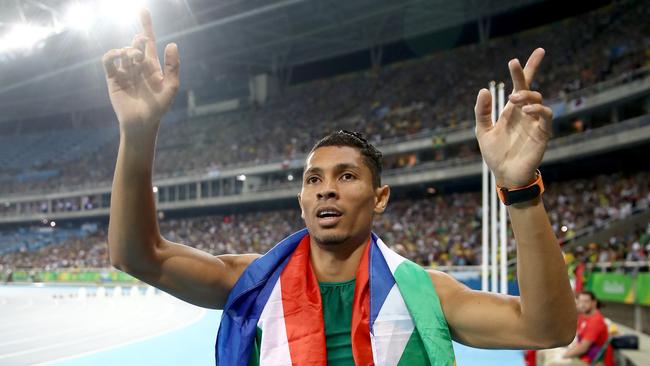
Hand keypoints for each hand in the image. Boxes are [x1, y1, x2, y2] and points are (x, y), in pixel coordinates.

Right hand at [102, 9, 179, 136]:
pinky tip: (119, 54)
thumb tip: (172, 44)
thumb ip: (173, 66)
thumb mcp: (171, 87)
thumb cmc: (159, 108)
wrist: (142, 124)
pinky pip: (109, 61)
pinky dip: (112, 54)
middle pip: (136, 44)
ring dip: (129, 50)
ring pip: (124, 51)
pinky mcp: (113, 78)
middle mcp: (138, 66)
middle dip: (139, 39)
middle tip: (142, 45)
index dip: (146, 26)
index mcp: (152, 66)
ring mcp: (125, 71)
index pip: (149, 42)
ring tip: (134, 56)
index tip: (143, 9)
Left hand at [474, 48, 552, 188]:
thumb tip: (484, 90)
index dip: (529, 68)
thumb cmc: (495, 153)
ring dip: (527, 94)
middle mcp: (525, 113)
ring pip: (538, 99)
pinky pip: (545, 116)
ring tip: (514, 98)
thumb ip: (482, 111)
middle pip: (530, 87)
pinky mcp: (542, 133)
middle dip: (525, 72)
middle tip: (513, 64)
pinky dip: (538, 109)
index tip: (539, 51)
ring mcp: (535, 122)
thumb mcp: (482, 130)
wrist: (505, 174)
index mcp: (512, 110)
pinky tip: (526, 109)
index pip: (522, 84)